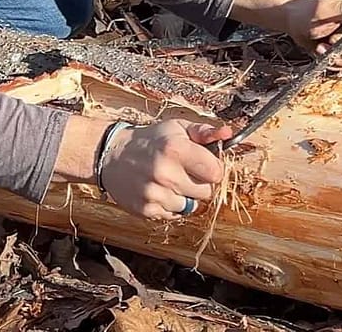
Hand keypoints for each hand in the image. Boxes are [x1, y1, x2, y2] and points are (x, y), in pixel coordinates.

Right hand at [98, 120, 232, 218]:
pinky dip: (171, 205)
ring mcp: (155, 194)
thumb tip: (229, 134)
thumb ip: (204, 131)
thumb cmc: (150, 140)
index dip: (213, 168)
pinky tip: (159, 190)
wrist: (112, 155)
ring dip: (185, 195)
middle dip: (200, 182)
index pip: (216, 172)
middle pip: (207, 192)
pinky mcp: (147, 210)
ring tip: (169, 180)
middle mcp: (165, 173)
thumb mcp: (176, 128)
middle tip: (184, 171)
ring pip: (191, 206)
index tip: (204, 164)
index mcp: (175, 149)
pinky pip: (175, 214)